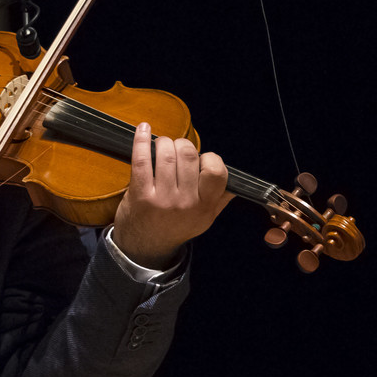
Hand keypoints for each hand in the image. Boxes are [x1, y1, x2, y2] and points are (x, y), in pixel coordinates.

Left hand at [111, 121, 233, 270]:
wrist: (145, 247)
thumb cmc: (175, 227)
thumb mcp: (204, 219)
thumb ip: (220, 199)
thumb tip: (236, 183)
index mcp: (205, 206)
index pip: (216, 171)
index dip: (209, 158)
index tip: (200, 159)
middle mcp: (186, 203)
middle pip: (189, 156)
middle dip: (183, 145)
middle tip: (177, 149)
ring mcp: (162, 199)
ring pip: (167, 154)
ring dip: (164, 142)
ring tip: (162, 145)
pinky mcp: (140, 195)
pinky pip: (142, 160)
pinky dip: (141, 140)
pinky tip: (143, 129)